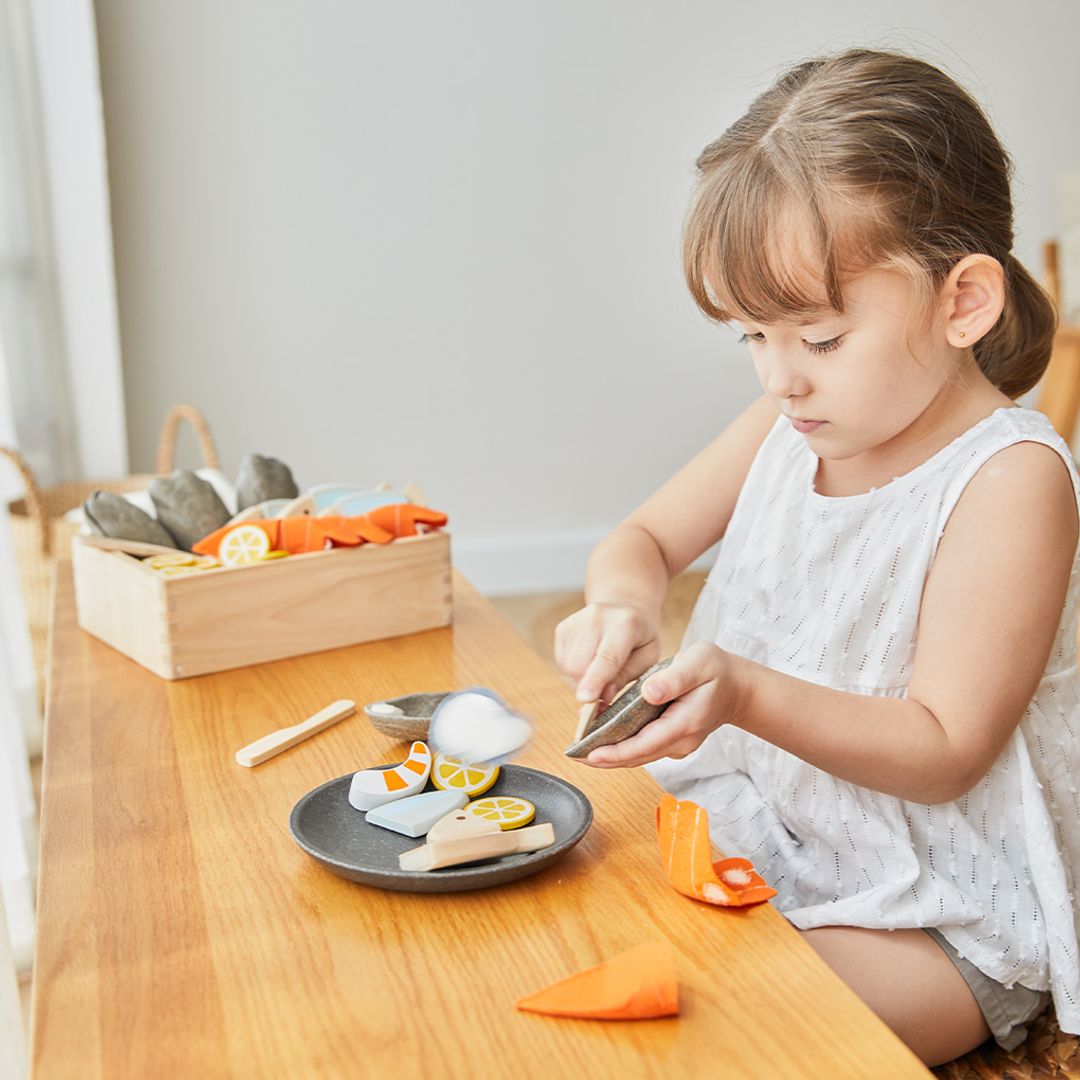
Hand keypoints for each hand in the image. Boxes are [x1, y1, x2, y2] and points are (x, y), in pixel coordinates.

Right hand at [553, 601, 660, 705]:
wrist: (624, 607)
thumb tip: (603, 698)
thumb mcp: (647, 658)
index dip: (595, 680)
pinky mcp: (563, 628)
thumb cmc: (640, 637)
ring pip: (569, 667)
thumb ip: (626, 677)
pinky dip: (574, 670)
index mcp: (626, 624)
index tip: (585, 699)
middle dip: (590, 687)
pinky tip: (590, 659)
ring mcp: (576, 621)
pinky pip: (562, 662)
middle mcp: (597, 618)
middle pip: (581, 666)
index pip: (607, 657)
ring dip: (582, 679)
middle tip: (605, 689)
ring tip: (600, 668)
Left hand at [584, 642, 750, 767]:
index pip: (645, 744)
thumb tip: (649, 692)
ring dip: (611, 755)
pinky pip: (643, 747)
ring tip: (580, 750)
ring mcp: (676, 743)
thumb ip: (675, 677)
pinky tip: (602, 739)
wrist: (738, 687)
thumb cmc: (718, 670)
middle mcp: (680, 740)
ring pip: (639, 755)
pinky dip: (622, 746)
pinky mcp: (671, 740)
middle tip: (573, 755)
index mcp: (685, 722)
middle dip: (605, 759)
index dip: (617, 752)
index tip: (591, 755)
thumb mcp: (700, 662)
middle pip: (637, 756)